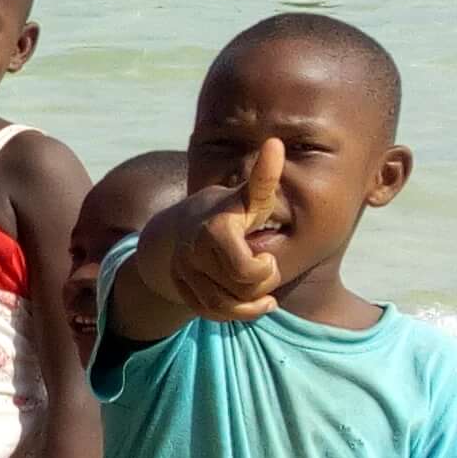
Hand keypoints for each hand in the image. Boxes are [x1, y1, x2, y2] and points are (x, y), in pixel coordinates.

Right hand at [175, 140, 286, 321]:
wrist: (181, 227)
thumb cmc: (228, 210)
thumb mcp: (248, 196)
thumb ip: (263, 177)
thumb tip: (275, 142)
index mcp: (214, 230)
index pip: (246, 271)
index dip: (264, 270)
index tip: (267, 256)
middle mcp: (193, 253)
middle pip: (239, 289)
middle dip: (260, 284)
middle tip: (265, 268)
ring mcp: (184, 273)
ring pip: (223, 306)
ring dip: (249, 304)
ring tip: (264, 293)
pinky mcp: (182, 290)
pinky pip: (210, 313)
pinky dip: (233, 314)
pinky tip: (252, 304)